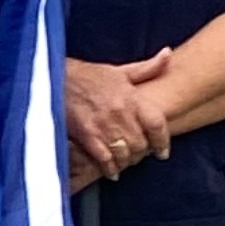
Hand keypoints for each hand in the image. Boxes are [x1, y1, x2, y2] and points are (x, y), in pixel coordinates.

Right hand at [65, 50, 174, 184]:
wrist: (56, 79)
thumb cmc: (89, 76)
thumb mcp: (119, 71)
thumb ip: (147, 67)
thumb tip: (169, 55)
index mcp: (131, 97)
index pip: (157, 123)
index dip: (163, 141)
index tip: (162, 152)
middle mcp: (120, 113)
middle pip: (141, 144)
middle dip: (142, 153)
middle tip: (139, 155)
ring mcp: (103, 126)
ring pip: (125, 154)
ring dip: (127, 161)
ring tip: (125, 161)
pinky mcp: (86, 136)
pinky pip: (104, 159)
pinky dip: (110, 168)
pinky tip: (112, 171)